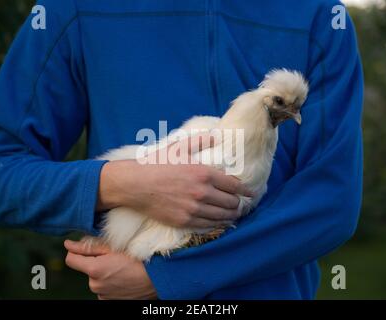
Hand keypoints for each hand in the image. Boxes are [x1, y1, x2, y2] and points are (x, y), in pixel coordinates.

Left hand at [64, 240, 156, 299]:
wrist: (158, 278)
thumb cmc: (139, 259)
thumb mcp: (114, 247)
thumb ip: (88, 246)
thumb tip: (68, 244)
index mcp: (94, 269)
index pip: (71, 260)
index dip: (77, 252)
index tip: (87, 248)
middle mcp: (94, 285)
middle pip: (87, 269)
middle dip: (97, 262)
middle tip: (116, 258)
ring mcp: (102, 296)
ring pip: (96, 279)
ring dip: (105, 273)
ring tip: (123, 269)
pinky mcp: (110, 302)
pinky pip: (105, 289)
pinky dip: (111, 283)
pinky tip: (124, 278)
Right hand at [97, 135, 253, 228]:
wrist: (135, 184)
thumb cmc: (156, 163)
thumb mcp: (179, 147)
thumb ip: (200, 141)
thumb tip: (216, 134)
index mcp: (204, 173)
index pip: (234, 185)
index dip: (245, 191)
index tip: (250, 193)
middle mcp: (202, 193)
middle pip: (230, 202)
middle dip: (239, 204)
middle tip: (242, 204)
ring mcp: (193, 209)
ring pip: (221, 216)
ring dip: (232, 215)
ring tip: (235, 214)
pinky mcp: (184, 221)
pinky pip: (208, 225)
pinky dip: (218, 224)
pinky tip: (221, 222)